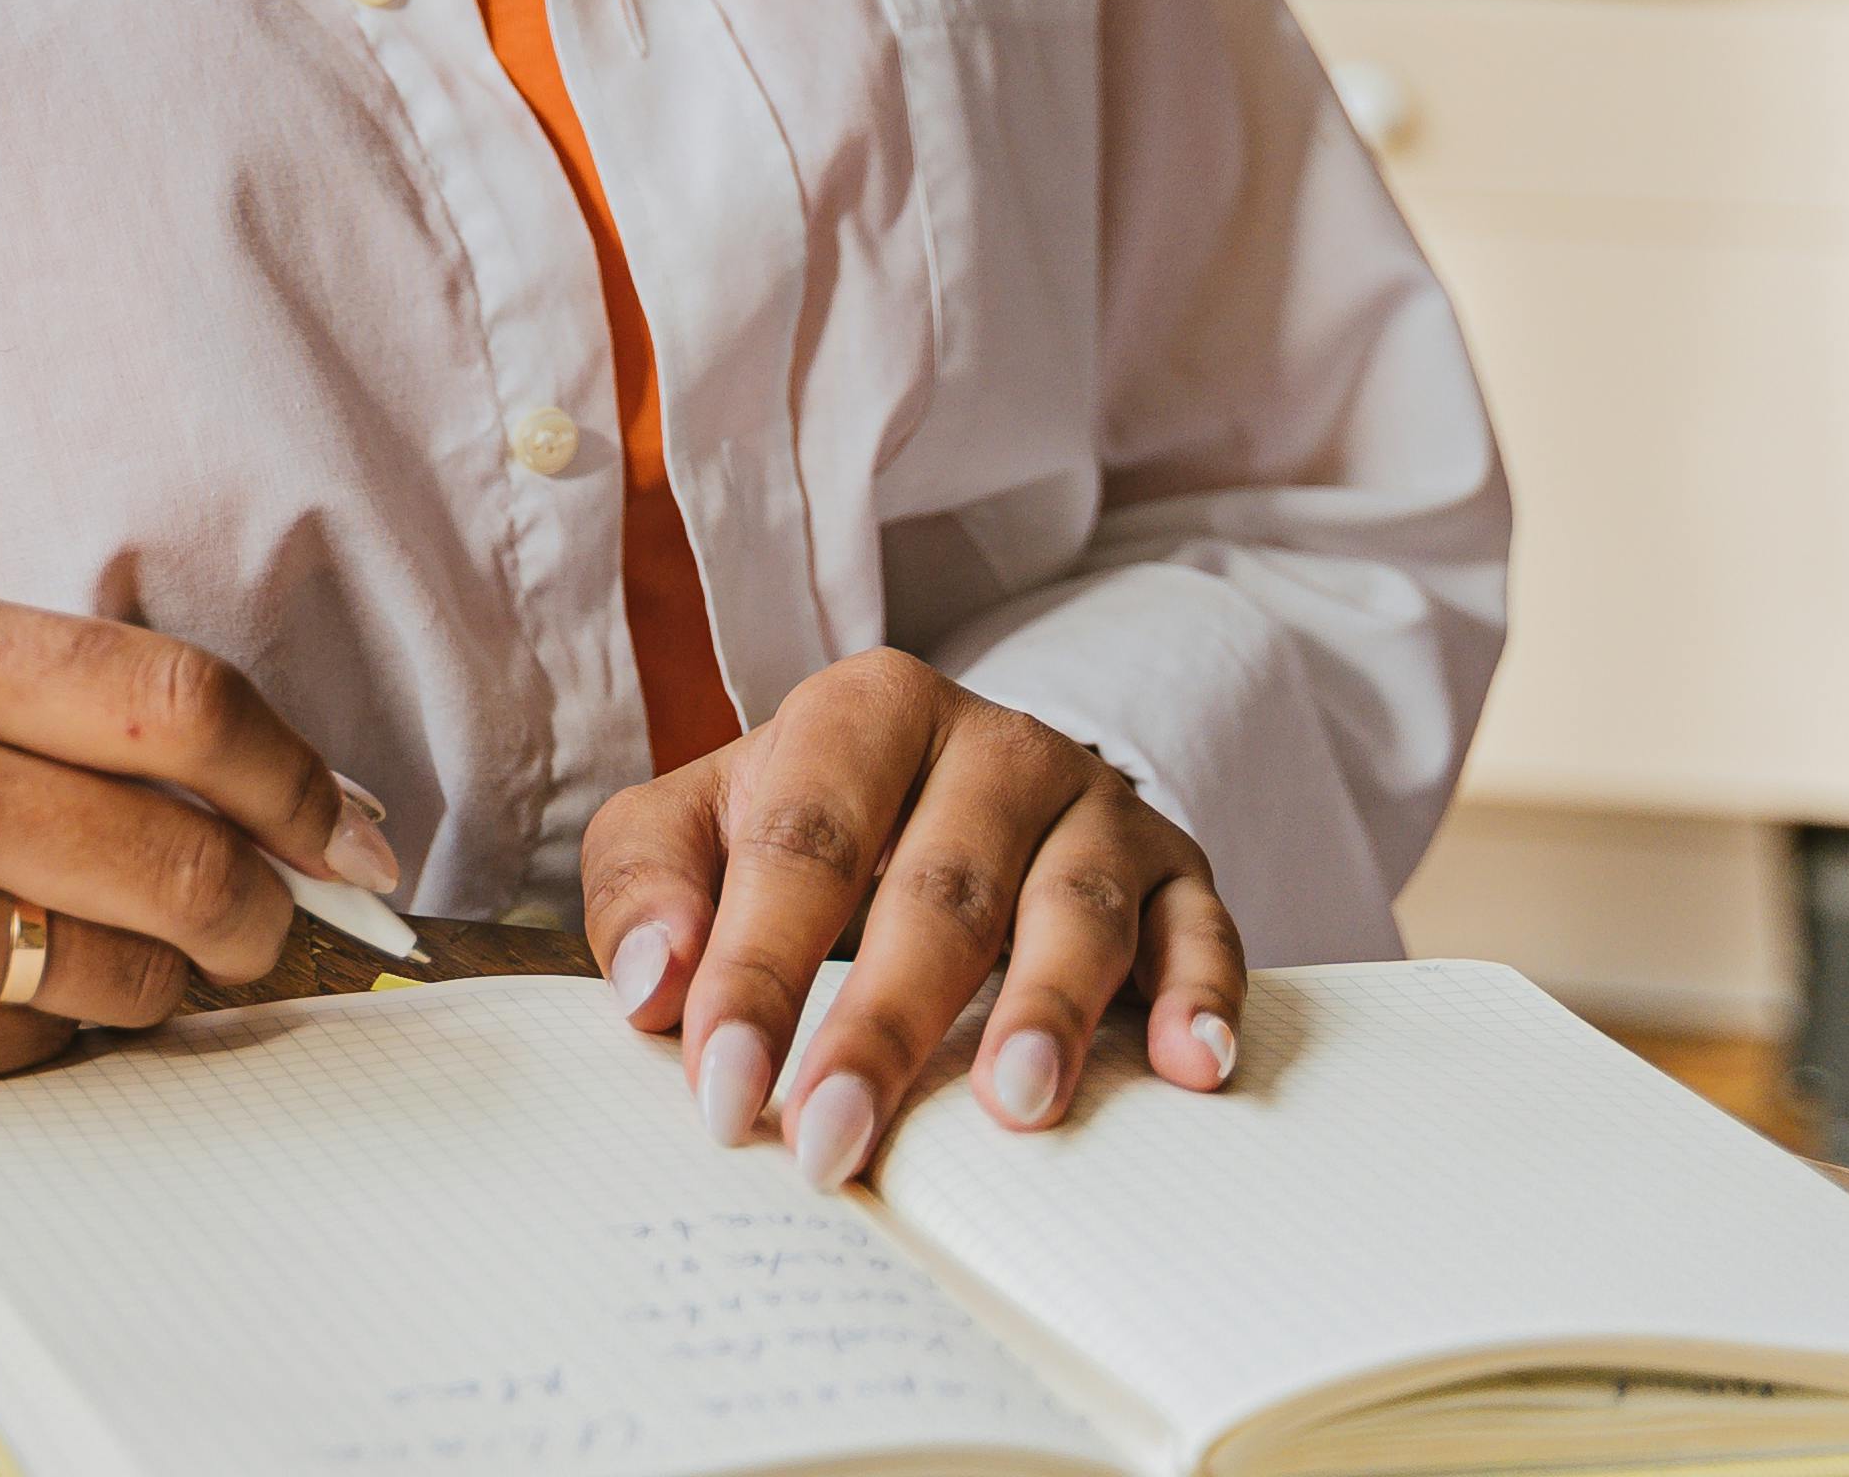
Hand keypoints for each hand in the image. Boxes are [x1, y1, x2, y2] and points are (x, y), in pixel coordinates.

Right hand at [0, 594, 402, 1127]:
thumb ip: (40, 710)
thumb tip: (260, 790)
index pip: (171, 702)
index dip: (297, 772)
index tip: (346, 823)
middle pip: (178, 853)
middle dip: (264, 906)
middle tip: (276, 916)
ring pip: (119, 974)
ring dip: (162, 981)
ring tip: (111, 949)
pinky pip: (32, 1058)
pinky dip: (53, 1038)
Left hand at [581, 649, 1238, 1190]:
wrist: (945, 775)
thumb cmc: (804, 821)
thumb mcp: (694, 822)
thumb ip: (646, 882)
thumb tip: (653, 983)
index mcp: (865, 710)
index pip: (803, 845)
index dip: (757, 971)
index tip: (723, 1092)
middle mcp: (993, 743)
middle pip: (939, 888)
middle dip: (883, 1024)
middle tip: (834, 1139)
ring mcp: (1095, 806)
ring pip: (1076, 908)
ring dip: (1046, 1009)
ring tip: (1016, 1105)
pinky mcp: (1175, 867)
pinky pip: (1202, 928)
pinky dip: (1201, 993)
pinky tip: (1191, 1065)